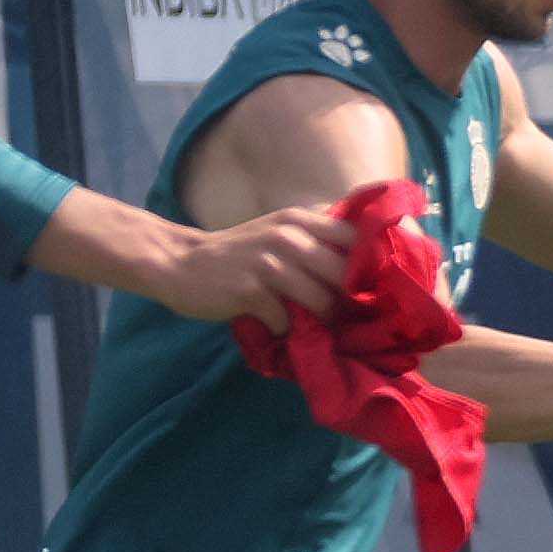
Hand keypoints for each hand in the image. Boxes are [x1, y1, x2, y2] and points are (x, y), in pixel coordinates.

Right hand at [158, 203, 356, 326]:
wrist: (180, 263)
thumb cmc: (238, 254)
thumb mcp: (278, 231)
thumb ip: (315, 240)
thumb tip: (363, 269)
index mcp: (300, 220)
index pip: (357, 238)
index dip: (370, 267)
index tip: (372, 290)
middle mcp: (288, 236)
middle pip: (345, 275)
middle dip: (351, 303)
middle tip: (348, 320)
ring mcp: (268, 262)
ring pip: (321, 301)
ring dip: (323, 322)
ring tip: (317, 329)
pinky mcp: (250, 290)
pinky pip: (288, 320)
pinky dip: (288, 331)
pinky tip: (280, 329)